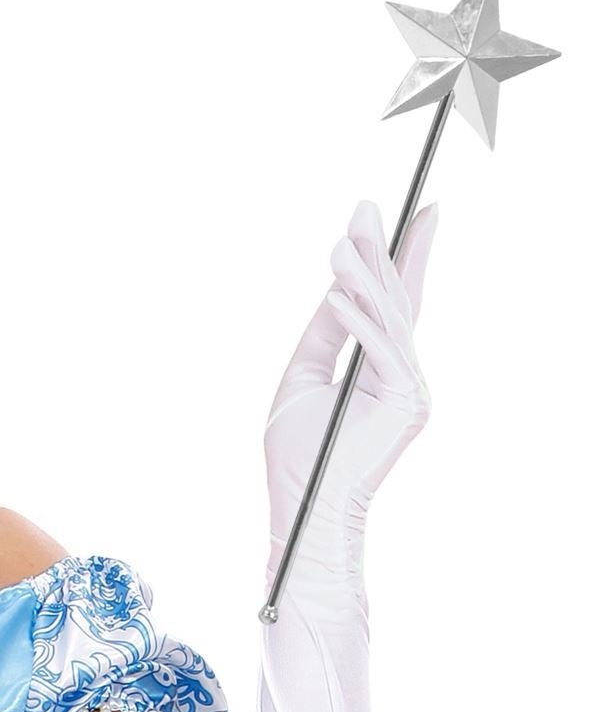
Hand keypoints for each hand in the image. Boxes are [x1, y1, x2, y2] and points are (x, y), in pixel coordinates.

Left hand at [264, 198, 437, 585]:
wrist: (305, 506)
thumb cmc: (298, 454)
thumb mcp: (302, 379)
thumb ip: (324, 335)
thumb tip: (336, 288)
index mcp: (382, 368)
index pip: (396, 301)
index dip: (400, 255)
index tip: (402, 211)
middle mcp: (405, 374)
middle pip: (396, 300)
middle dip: (381, 251)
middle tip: (369, 206)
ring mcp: (412, 390)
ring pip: (390, 320)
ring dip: (362, 280)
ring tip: (339, 245)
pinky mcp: (408, 405)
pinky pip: (381, 352)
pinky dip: (359, 323)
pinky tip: (337, 295)